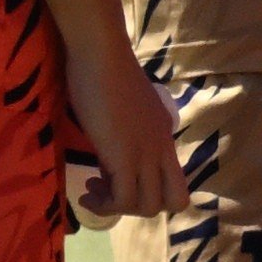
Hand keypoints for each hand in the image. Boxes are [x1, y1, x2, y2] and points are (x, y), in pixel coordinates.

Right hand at [61, 33, 184, 226]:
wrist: (100, 53)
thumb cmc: (104, 71)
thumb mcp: (124, 107)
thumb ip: (126, 129)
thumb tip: (111, 145)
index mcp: (164, 135)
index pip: (176, 180)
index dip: (148, 190)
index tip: (119, 179)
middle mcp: (162, 147)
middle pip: (176, 200)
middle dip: (142, 208)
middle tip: (110, 193)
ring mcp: (147, 153)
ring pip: (151, 206)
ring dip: (118, 208)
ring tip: (92, 193)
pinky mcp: (125, 157)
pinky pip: (124, 200)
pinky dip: (104, 205)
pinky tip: (85, 192)